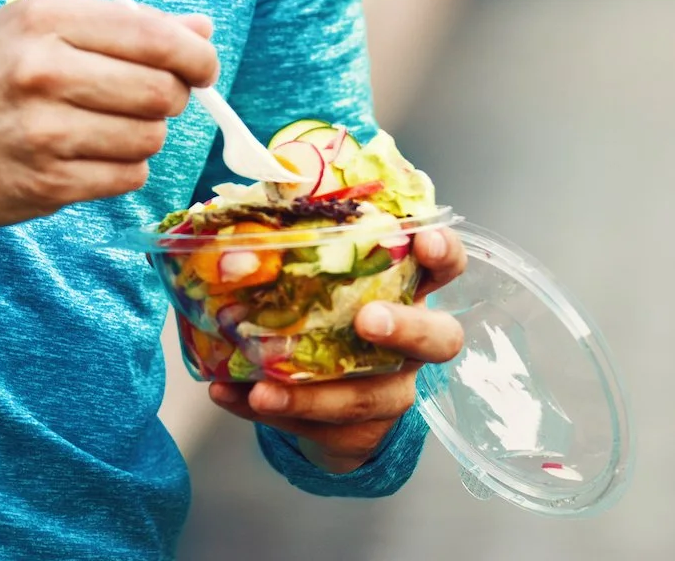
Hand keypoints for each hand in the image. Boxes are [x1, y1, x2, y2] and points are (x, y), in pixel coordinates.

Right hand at [0, 0, 217, 225]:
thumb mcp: (47, 24)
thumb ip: (127, 25)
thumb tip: (203, 30)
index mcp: (48, 19)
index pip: (154, 36)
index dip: (195, 54)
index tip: (203, 65)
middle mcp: (45, 72)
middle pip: (161, 91)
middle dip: (172, 96)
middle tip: (152, 96)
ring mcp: (44, 132)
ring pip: (149, 138)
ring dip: (144, 133)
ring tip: (111, 124)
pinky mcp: (46, 183)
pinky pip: (127, 177)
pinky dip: (123, 167)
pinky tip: (93, 153)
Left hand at [206, 226, 467, 473]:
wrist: (330, 403)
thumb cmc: (328, 322)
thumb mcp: (320, 285)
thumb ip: (292, 263)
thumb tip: (232, 248)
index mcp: (408, 294)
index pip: (445, 267)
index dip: (442, 253)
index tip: (422, 241)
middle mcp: (412, 347)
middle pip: (437, 340)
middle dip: (405, 328)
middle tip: (367, 322)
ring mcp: (391, 393)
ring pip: (364, 398)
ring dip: (309, 395)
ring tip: (260, 391)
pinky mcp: (360, 433)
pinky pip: (316, 427)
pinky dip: (269, 412)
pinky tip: (228, 395)